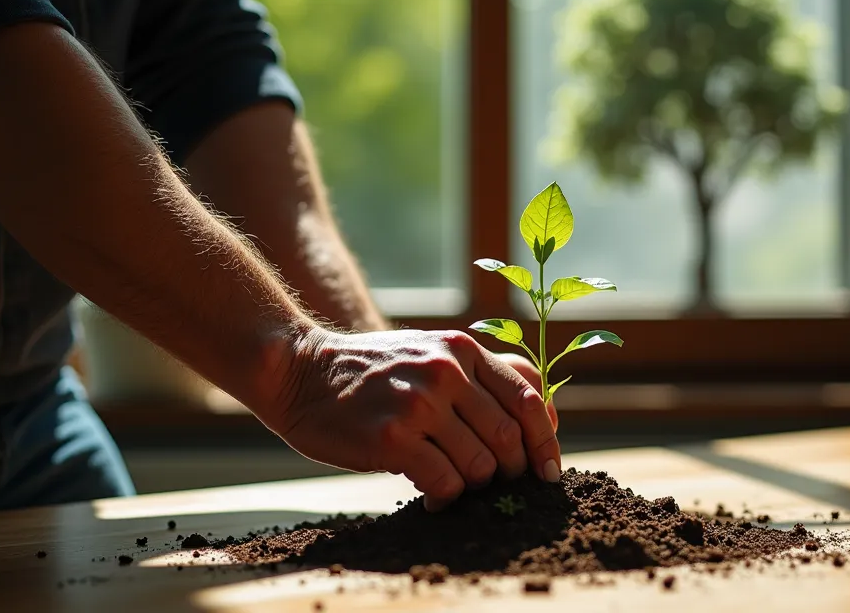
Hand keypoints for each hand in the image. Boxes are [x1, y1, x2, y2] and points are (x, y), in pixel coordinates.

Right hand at [264, 329, 561, 510]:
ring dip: (474, 487)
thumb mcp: (435, 353)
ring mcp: (419, 403)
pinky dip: (446, 500)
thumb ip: (488, 377)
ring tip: (456, 487)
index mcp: (463, 350)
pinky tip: (433, 498)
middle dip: (510, 472)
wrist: (300, 372)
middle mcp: (446, 371)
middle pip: (508, 438)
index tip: (549, 472)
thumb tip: (549, 418)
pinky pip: (445, 482)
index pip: (528, 398)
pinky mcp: (392, 437)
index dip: (545, 441)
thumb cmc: (375, 372)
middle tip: (496, 486)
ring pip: (479, 465)